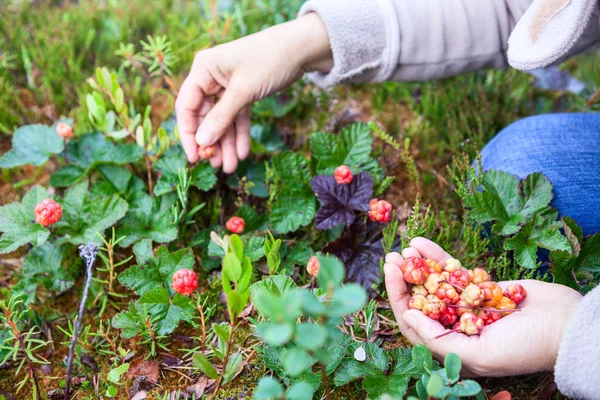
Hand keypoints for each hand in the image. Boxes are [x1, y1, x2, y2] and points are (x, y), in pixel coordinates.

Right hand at [176, 13, 332, 172]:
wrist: (302, 48)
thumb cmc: (269, 60)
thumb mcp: (243, 91)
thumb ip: (221, 117)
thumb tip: (202, 141)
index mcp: (203, 69)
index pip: (186, 106)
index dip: (188, 133)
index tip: (194, 157)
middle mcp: (211, 77)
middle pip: (204, 116)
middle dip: (212, 142)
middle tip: (216, 166)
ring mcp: (227, 86)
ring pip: (222, 120)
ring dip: (226, 143)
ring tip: (231, 167)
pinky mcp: (244, 93)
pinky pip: (238, 117)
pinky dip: (240, 134)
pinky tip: (243, 153)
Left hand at [384, 237, 582, 376]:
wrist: (568, 325)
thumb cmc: (526, 347)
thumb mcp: (480, 354)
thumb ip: (440, 339)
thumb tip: (408, 317)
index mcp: (451, 348)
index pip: (414, 324)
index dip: (398, 298)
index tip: (390, 273)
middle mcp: (455, 327)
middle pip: (420, 300)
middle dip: (403, 279)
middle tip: (391, 257)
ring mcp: (467, 305)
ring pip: (434, 283)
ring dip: (417, 265)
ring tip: (404, 248)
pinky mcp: (480, 287)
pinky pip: (452, 271)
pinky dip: (436, 257)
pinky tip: (420, 242)